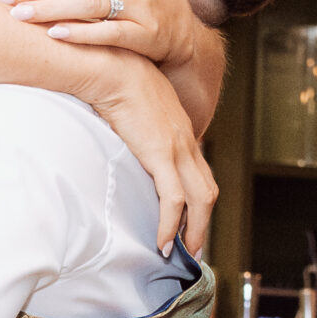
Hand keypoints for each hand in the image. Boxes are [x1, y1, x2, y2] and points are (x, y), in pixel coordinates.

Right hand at [55, 48, 217, 254]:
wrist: (109, 66)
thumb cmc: (112, 80)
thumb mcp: (129, 108)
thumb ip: (133, 128)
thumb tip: (120, 141)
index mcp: (180, 130)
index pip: (199, 172)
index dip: (197, 201)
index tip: (187, 221)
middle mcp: (186, 140)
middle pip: (208, 190)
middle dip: (203, 223)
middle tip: (192, 247)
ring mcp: (177, 147)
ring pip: (200, 200)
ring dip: (194, 230)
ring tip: (181, 251)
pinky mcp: (161, 154)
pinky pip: (174, 200)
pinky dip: (171, 225)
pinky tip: (163, 242)